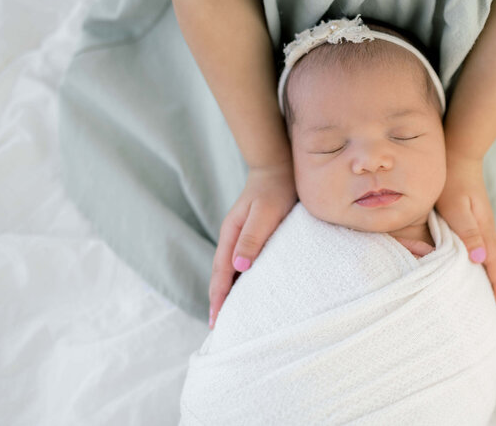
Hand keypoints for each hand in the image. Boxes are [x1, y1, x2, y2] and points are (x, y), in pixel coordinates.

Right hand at [208, 161, 296, 328]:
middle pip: (221, 275)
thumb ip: (252, 239)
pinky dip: (240, 279)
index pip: (221, 274)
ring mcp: (240, 237)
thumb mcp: (265, 214)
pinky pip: (242, 263)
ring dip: (228, 292)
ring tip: (230, 314)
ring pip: (230, 271)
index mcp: (231, 235)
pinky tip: (247, 288)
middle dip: (218, 300)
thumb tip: (239, 268)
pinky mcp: (252, 236)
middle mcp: (232, 238)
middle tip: (218, 327)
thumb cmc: (275, 190)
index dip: (219, 298)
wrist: (279, 167)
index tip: (217, 321)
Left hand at [435, 152, 495, 308]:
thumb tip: (479, 260)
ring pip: (490, 255)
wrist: (458, 153)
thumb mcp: (456, 206)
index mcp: (484, 230)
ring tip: (488, 292)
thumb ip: (467, 231)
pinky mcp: (474, 218)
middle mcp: (486, 229)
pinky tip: (475, 264)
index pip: (495, 264)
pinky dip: (483, 260)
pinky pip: (482, 246)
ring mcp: (482, 223)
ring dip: (491, 274)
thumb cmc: (452, 180)